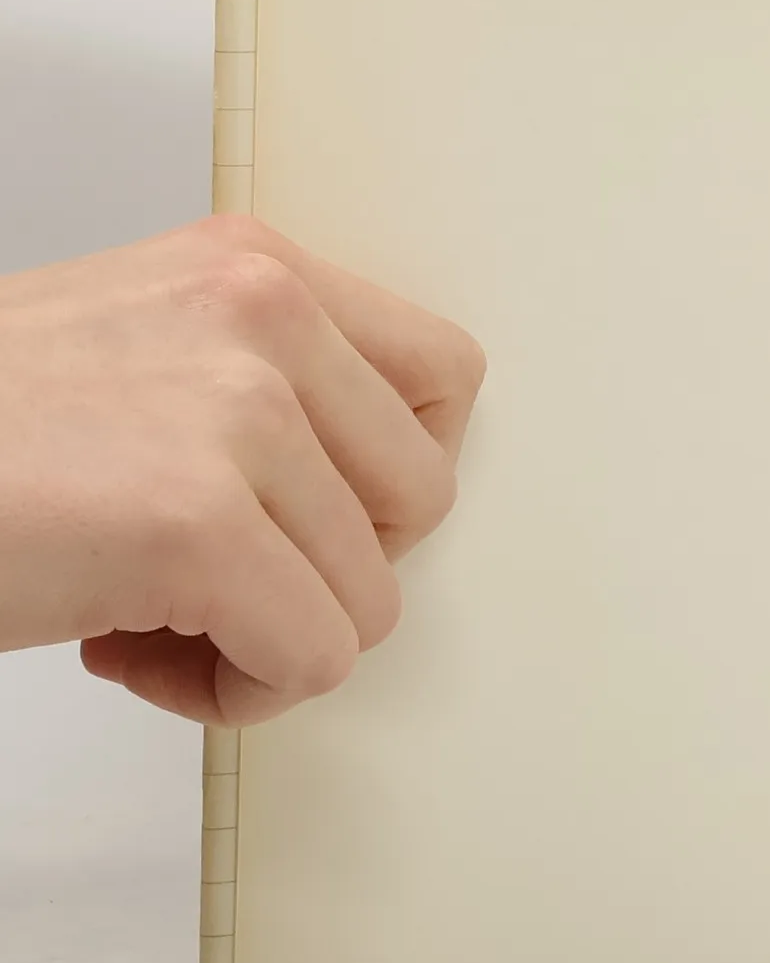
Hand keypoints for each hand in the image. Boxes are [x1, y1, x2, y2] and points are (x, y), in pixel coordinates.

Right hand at [0, 216, 484, 725]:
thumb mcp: (139, 350)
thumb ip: (263, 384)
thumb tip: (380, 498)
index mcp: (254, 266)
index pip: (446, 378)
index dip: (386, 477)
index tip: (301, 511)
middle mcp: (260, 313)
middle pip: (424, 500)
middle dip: (329, 564)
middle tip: (214, 573)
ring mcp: (237, 413)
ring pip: (369, 599)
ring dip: (264, 638)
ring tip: (145, 614)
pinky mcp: (197, 524)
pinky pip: (317, 662)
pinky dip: (237, 695)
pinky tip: (130, 658)